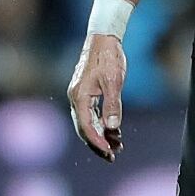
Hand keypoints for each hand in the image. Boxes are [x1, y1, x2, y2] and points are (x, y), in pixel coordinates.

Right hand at [67, 34, 126, 160]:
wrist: (103, 38)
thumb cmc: (108, 57)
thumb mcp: (114, 81)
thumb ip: (113, 104)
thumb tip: (112, 127)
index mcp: (79, 97)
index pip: (85, 126)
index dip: (97, 141)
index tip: (109, 152)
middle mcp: (76, 98)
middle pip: (83, 128)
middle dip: (97, 144)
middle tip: (112, 157)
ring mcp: (80, 96)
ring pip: (87, 123)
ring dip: (101, 135)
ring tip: (118, 146)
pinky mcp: (86, 94)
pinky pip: (91, 115)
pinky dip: (101, 125)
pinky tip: (115, 131)